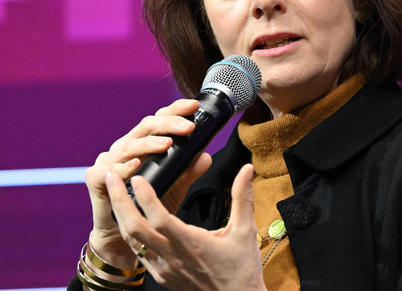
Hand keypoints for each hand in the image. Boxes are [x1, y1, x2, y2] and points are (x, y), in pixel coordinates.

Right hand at [84, 99, 211, 266]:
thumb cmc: (147, 203)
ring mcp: (110, 159)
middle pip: (146, 125)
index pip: (160, 119)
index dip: (175, 110)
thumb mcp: (174, 186)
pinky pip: (110, 170)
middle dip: (169, 123)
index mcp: (144, 141)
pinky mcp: (96, 177)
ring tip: (168, 144)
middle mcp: (126, 145)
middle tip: (189, 127)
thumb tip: (206, 156)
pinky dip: (124, 167)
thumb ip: (188, 171)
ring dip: (149, 143)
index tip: (194, 106)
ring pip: (130, 144)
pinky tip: (136, 165)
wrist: (123, 234)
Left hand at [106, 164, 266, 290]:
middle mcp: (172, 257)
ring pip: (132, 240)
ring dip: (120, 214)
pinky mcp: (161, 275)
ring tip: (113, 191)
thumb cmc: (241, 270)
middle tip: (111, 177)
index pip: (160, 218)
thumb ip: (243, 197)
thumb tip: (247, 169)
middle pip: (135, 229)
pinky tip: (127, 217)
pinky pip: (138, 251)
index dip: (146, 197)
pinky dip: (128, 231)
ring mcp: (163, 268)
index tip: (136, 177)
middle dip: (119, 201)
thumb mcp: (245, 231)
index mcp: (191, 244)